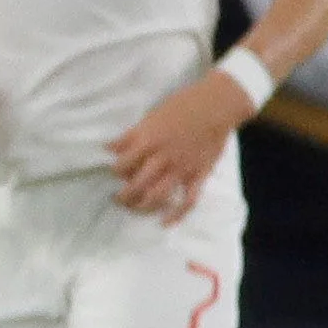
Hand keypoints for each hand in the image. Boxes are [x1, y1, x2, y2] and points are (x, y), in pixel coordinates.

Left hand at [110, 71, 250, 222]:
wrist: (217, 105)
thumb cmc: (181, 105)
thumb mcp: (150, 117)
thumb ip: (131, 136)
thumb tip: (110, 148)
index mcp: (148, 140)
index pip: (122, 165)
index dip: (115, 172)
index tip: (115, 173)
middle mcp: (162, 157)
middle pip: (136, 184)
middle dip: (124, 196)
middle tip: (118, 199)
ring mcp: (182, 168)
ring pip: (157, 195)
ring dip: (142, 206)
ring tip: (134, 208)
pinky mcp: (199, 174)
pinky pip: (188, 199)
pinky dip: (177, 214)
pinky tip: (165, 223)